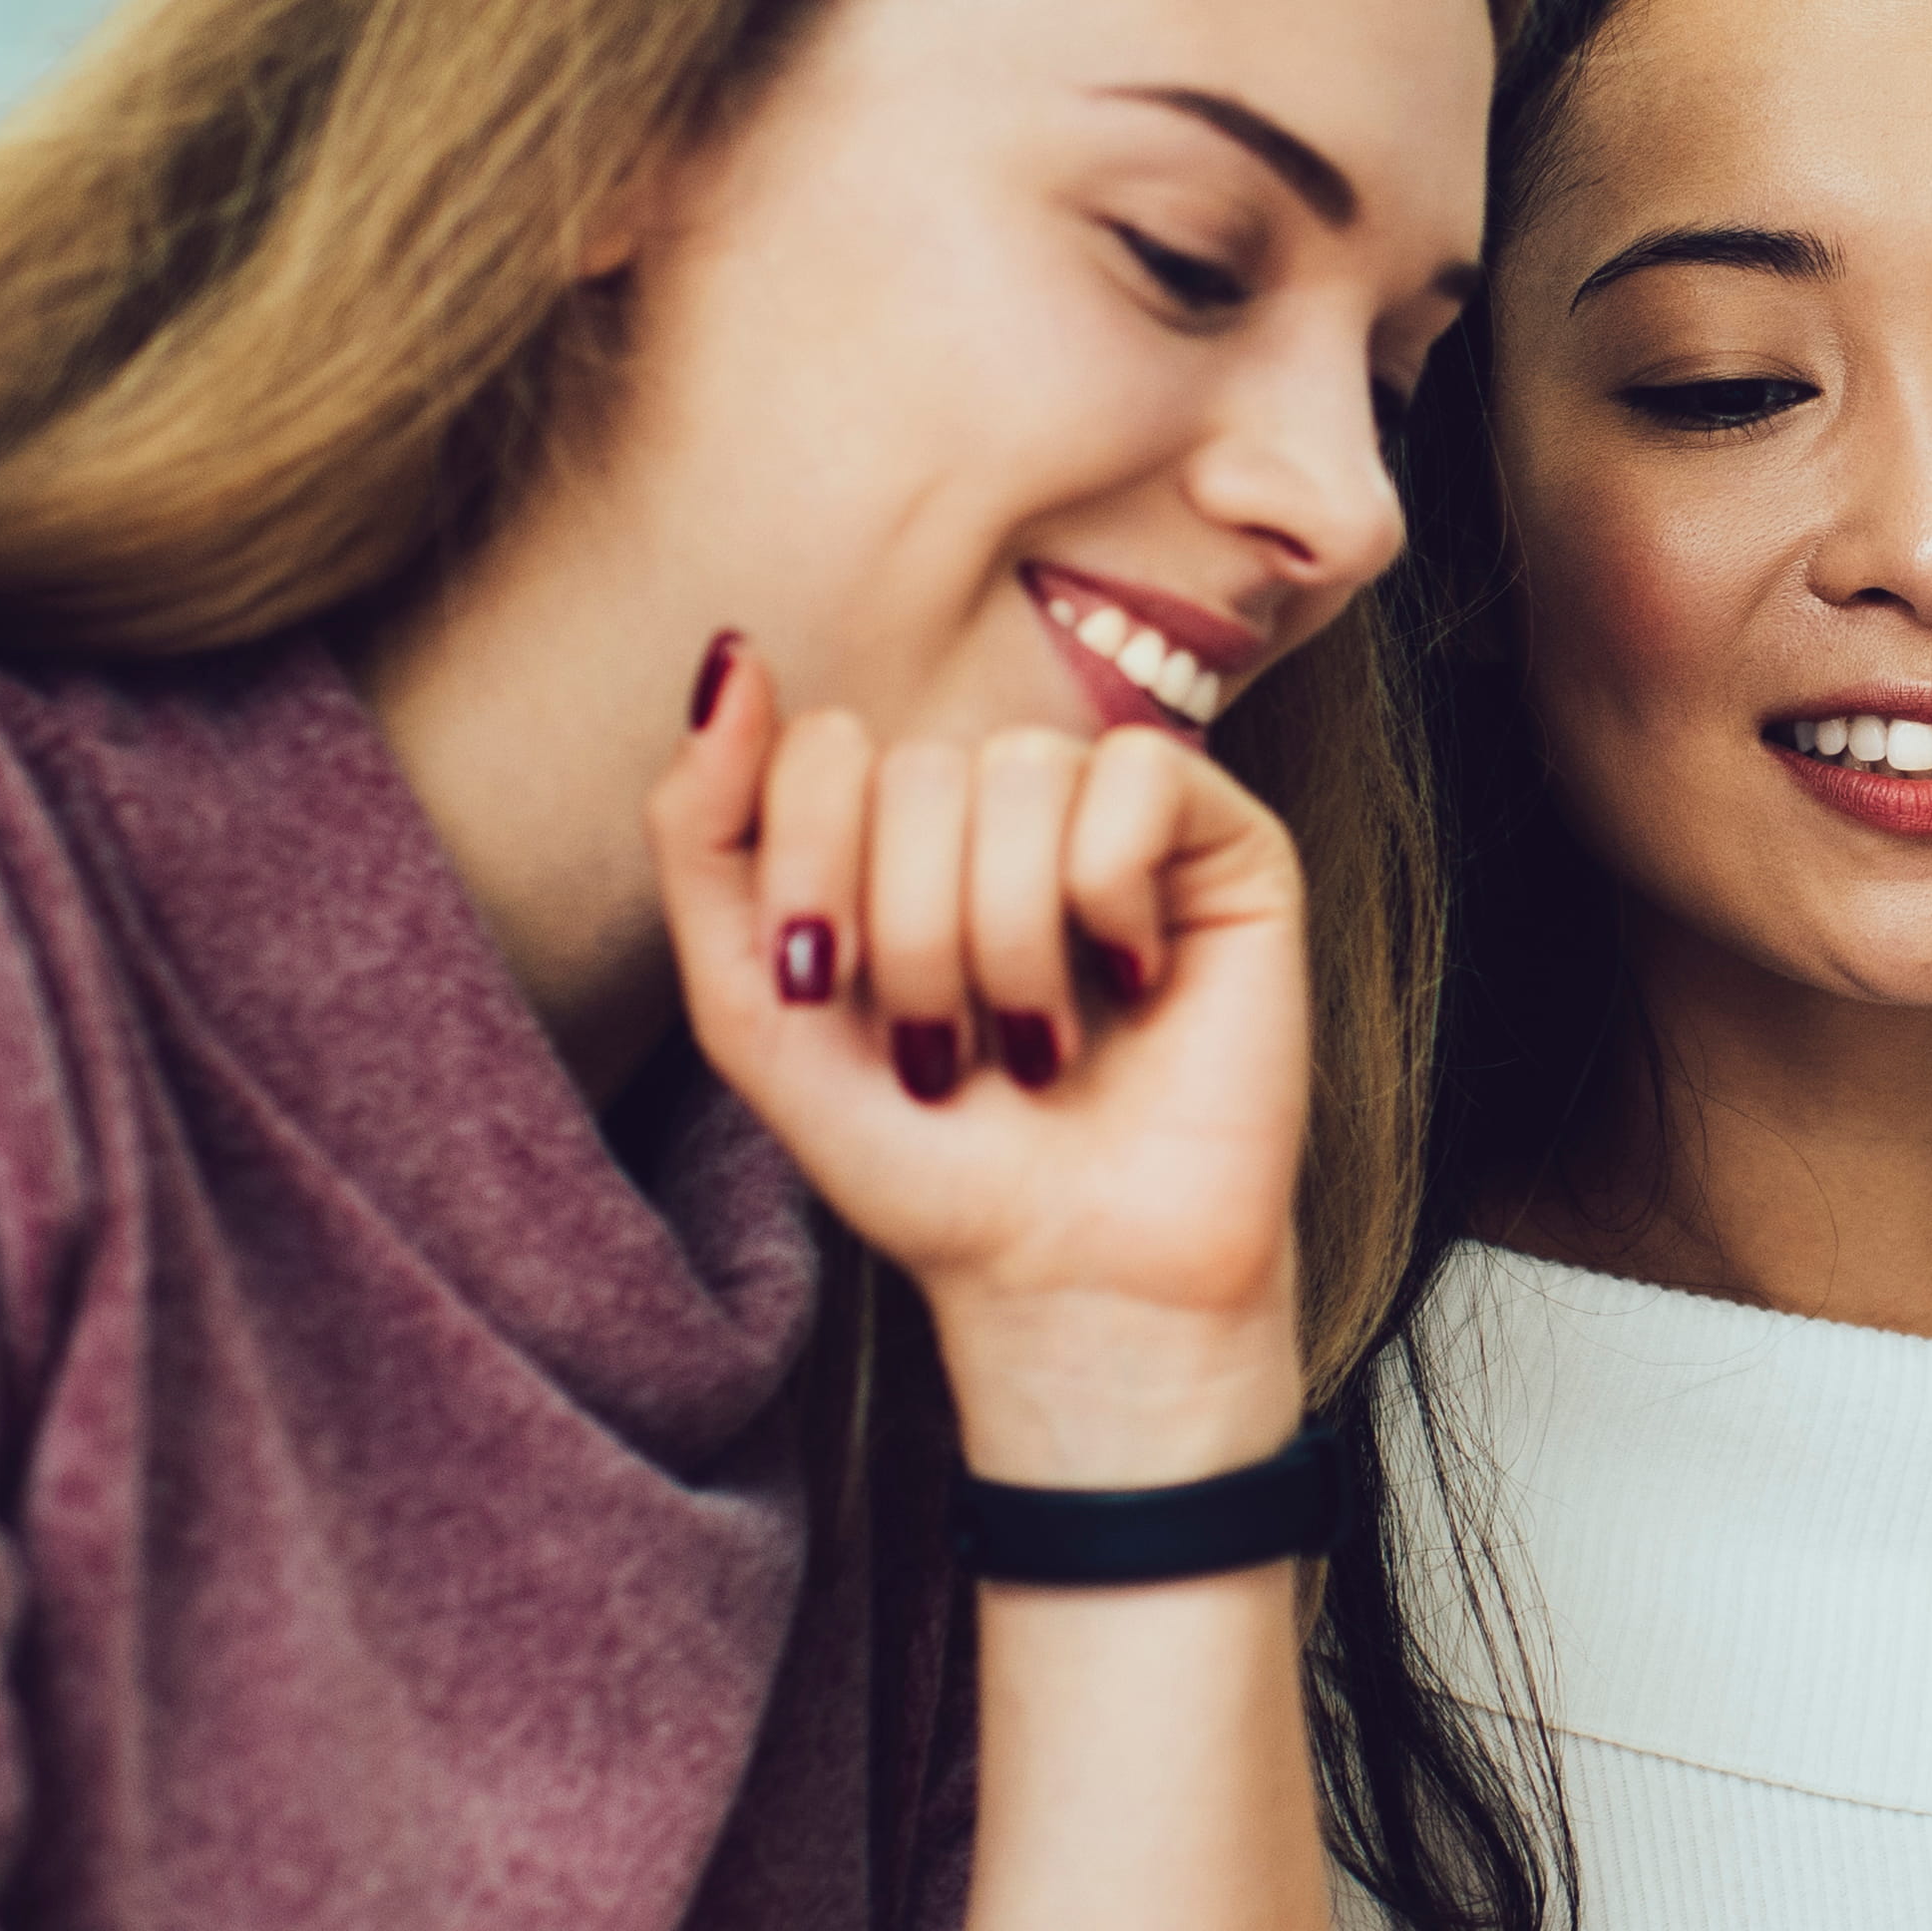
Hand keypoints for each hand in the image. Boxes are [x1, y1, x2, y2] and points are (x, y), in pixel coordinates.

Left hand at [651, 639, 1305, 1477]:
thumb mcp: (753, 1008)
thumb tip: (728, 657)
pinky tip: (1130, 977)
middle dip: (912, 937)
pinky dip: (1108, 895)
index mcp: (893, 828)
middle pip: (916, 766)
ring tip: (1038, 1040)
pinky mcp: (1227, 841)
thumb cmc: (924, 1160)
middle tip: (950, 1053)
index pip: (821, 745)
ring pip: (1023, 772)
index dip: (813, 872)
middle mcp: (1004, 805)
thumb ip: (704, 834)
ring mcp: (1119, 816)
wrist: (1070, 1273)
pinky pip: (1139, 777)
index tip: (833, 998)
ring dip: (1007, 941)